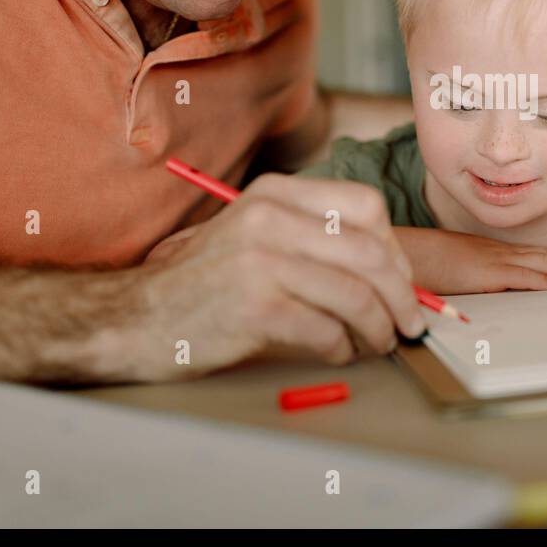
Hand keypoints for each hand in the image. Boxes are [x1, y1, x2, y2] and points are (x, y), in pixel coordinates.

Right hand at [120, 174, 423, 379]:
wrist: (138, 317)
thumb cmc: (207, 283)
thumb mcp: (256, 235)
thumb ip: (314, 239)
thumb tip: (393, 272)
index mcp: (275, 193)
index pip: (366, 206)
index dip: (395, 249)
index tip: (401, 281)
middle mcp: (269, 217)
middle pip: (370, 253)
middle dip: (402, 295)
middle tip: (408, 323)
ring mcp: (260, 260)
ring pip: (356, 295)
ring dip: (379, 328)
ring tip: (378, 343)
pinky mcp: (254, 306)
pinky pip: (327, 330)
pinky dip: (345, 348)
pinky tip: (340, 353)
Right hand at [393, 227, 546, 294]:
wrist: (403, 254)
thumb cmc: (422, 263)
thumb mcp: (454, 268)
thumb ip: (473, 274)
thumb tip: (485, 287)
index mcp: (489, 251)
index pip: (530, 254)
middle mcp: (494, 251)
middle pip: (540, 256)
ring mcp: (489, 260)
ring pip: (536, 264)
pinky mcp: (482, 273)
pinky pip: (515, 277)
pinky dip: (537, 279)